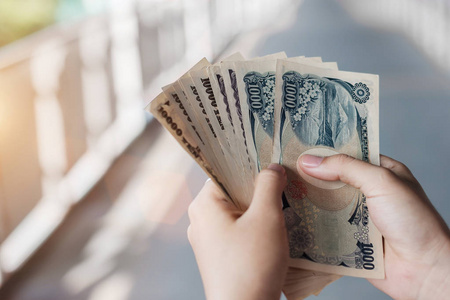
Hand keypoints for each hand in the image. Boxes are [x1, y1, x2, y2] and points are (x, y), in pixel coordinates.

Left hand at [187, 164, 287, 299]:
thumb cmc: (251, 265)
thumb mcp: (266, 218)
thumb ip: (269, 185)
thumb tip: (272, 168)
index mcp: (203, 204)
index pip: (226, 172)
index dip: (251, 166)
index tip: (273, 164)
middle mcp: (200, 219)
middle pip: (233, 192)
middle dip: (258, 189)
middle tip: (283, 185)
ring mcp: (208, 239)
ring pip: (237, 212)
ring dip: (259, 209)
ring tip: (284, 206)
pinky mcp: (218, 255)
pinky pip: (237, 230)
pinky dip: (255, 227)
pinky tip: (274, 230)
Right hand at [298, 154, 449, 299]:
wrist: (423, 269)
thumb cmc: (413, 221)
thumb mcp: (382, 182)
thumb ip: (346, 168)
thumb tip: (309, 161)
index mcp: (381, 172)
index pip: (347, 155)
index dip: (324, 152)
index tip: (297, 149)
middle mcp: (368, 192)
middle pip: (333, 180)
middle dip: (311, 177)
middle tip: (283, 171)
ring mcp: (358, 216)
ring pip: (327, 205)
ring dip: (308, 202)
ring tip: (281, 193)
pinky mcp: (349, 238)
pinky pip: (326, 228)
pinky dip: (311, 225)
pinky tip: (292, 219)